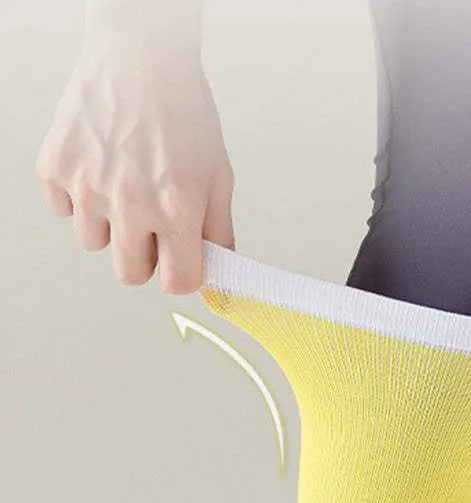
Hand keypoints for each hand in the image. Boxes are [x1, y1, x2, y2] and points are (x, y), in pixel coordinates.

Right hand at [35, 30, 233, 292]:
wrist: (141, 56)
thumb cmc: (186, 116)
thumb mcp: (219, 176)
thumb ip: (218, 233)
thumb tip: (217, 277)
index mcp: (177, 208)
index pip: (178, 282)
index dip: (182, 273)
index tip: (181, 259)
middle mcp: (131, 202)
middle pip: (130, 275)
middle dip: (145, 257)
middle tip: (153, 222)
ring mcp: (88, 185)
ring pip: (95, 243)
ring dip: (111, 224)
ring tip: (126, 181)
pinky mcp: (55, 166)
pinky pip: (64, 210)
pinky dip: (80, 196)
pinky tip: (100, 164)